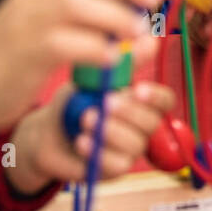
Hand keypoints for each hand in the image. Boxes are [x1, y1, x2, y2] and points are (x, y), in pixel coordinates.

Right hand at [0, 0, 163, 157]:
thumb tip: (124, 11)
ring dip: (117, 17)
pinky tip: (111, 59)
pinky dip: (97, 48)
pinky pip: (69, 43)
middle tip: (151, 2)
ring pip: (80, 5)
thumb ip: (75, 14)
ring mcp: (28, 24)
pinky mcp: (27, 53)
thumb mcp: (40, 25)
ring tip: (135, 33)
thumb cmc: (10, 61)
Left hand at [5, 81, 175, 193]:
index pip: (165, 101)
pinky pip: (117, 165)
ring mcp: (129, 151)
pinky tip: (81, 141)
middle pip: (152, 123)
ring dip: (111, 131)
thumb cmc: (74, 101)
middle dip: (129, 112)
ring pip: (135, 145)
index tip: (136, 89)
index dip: (155, 96)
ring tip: (86, 119)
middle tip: (105, 102)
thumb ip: (123, 64)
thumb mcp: (94, 78)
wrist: (46, 132)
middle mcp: (141, 128)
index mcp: (141, 103)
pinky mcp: (113, 170)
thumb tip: (150, 40)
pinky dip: (98, 152)